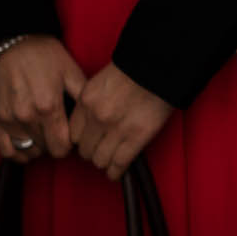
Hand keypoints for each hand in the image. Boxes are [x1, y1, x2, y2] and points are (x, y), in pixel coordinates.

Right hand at [0, 35, 85, 161]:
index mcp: (49, 106)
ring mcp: (9, 119)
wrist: (12, 43)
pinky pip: (6, 150)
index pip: (61, 146)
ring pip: (28, 150)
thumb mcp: (71, 71)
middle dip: (56, 144)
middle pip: (46, 148)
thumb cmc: (44, 54)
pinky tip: (28, 147)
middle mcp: (27, 116)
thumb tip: (94, 116)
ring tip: (46, 137)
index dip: (70, 146)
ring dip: (39, 148)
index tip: (73, 139)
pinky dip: (18, 153)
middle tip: (61, 135)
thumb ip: (82, 96)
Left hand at [69, 64, 171, 180]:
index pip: (73, 134)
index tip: (90, 140)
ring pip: (99, 160)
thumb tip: (91, 121)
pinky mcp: (137, 136)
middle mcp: (97, 117)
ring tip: (112, 158)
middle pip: (84, 150)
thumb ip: (94, 101)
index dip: (83, 139)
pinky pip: (119, 163)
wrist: (163, 63)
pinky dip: (116, 171)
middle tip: (103, 148)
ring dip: (105, 161)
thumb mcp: (104, 79)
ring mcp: (116, 128)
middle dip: (93, 151)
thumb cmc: (138, 66)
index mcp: (87, 100)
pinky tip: (116, 172)